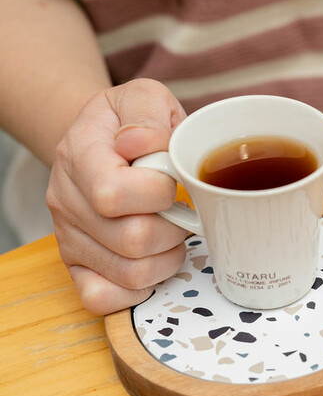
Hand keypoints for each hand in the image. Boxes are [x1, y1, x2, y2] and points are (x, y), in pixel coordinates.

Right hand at [47, 79, 189, 314]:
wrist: (103, 140)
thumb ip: (148, 112)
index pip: (114, 194)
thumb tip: (141, 143)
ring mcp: (70, 237)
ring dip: (166, 258)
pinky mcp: (77, 265)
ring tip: (171, 233)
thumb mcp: (144, 96)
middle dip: (174, 228)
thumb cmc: (132, 122)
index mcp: (80, 155)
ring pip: (130, 274)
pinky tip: (152, 261)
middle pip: (132, 240)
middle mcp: (67, 200)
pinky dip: (138, 290)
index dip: (159, 193)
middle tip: (182, 211)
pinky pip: (102, 299)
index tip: (173, 182)